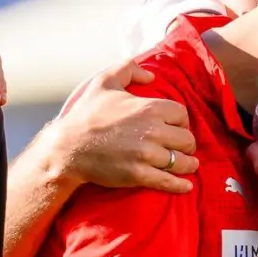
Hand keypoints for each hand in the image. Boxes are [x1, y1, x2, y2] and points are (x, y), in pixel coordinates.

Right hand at [50, 59, 198, 193]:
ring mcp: (146, 154)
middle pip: (187, 139)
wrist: (67, 146)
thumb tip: (151, 76)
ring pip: (182, 161)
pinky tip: (186, 186)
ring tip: (189, 165)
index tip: (176, 127)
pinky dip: (180, 185)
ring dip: (188, 164)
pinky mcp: (139, 174)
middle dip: (186, 144)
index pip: (182, 115)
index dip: (181, 121)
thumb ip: (128, 70)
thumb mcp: (104, 82)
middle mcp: (152, 131)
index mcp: (150, 108)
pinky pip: (168, 181)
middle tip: (181, 148)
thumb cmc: (86, 115)